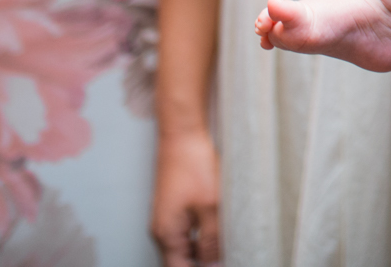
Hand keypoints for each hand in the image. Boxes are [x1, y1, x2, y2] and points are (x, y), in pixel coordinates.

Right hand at [152, 129, 222, 266]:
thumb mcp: (211, 206)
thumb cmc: (193, 165)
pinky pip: (188, 232)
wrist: (182, 135)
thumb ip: (212, 240)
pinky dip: (203, 235)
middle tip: (227, 255)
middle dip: (204, 262)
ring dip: (205, 249)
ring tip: (226, 244)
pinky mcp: (176, 208)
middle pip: (182, 262)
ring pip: (186, 247)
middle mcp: (163, 231)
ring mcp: (168, 219)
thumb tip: (213, 265)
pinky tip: (220, 228)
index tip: (223, 264)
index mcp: (167, 235)